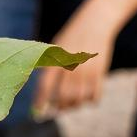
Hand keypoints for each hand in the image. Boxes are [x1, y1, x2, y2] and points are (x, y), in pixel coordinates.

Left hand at [34, 0, 120, 114]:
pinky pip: (95, 97)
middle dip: (59, 107)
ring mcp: (87, 71)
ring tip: (70, 104)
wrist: (95, 23)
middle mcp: (70, 67)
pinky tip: (85, 97)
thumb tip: (42, 89)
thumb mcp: (54, 46)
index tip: (36, 113)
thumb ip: (49, 65)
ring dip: (74, 105)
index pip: (45, 85)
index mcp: (55, 59)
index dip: (40, 101)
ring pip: (80, 100)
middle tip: (57, 109)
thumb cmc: (71, 36)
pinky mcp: (101, 74)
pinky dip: (90, 101)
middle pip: (63, 97)